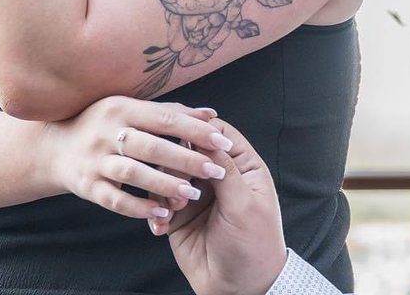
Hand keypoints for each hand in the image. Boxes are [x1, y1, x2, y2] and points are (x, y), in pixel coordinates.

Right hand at [42, 95, 230, 219]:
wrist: (53, 148)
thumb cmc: (105, 125)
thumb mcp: (133, 111)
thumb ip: (172, 113)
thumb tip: (212, 114)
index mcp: (123, 108)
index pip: (166, 118)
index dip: (195, 130)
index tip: (222, 142)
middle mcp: (107, 132)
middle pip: (152, 146)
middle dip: (186, 159)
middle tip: (215, 172)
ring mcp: (94, 160)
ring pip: (133, 174)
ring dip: (164, 184)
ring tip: (191, 194)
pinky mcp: (86, 186)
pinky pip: (114, 199)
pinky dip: (138, 208)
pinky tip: (162, 214)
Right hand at [159, 118, 287, 294]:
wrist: (239, 288)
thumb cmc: (253, 247)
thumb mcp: (243, 205)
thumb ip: (225, 171)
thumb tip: (207, 136)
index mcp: (243, 167)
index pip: (219, 135)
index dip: (201, 130)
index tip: (182, 134)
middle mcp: (218, 177)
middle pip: (188, 151)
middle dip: (177, 165)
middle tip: (180, 188)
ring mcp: (197, 195)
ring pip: (168, 175)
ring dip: (164, 190)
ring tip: (172, 210)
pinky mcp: (178, 215)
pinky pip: (158, 202)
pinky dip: (155, 211)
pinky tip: (162, 226)